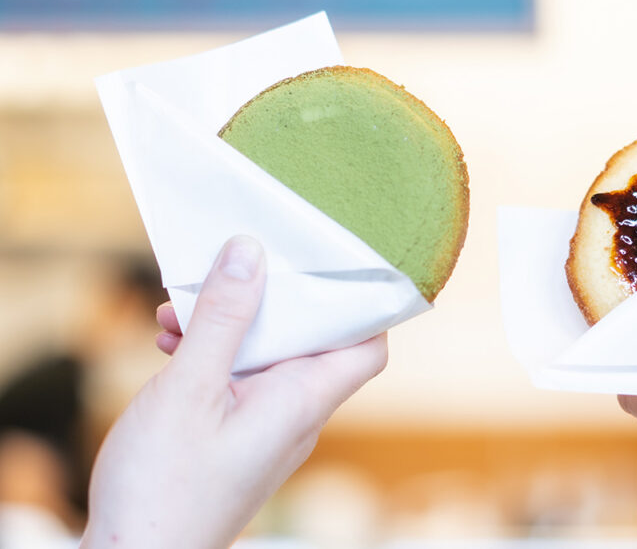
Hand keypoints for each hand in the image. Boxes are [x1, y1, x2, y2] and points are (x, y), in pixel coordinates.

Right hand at [81, 236, 387, 548]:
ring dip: (227, 326)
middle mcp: (295, 415)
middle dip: (269, 300)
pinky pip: (237, 381)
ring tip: (175, 314)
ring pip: (264, 356)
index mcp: (302, 402)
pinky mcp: (236, 437)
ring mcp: (266, 428)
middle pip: (310, 340)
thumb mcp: (189, 388)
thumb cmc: (163, 489)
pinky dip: (211, 355)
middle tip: (225, 274)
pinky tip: (170, 345)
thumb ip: (223, 319)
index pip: (365, 346)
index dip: (360, 303)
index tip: (329, 263)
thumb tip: (250, 253)